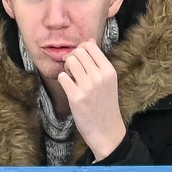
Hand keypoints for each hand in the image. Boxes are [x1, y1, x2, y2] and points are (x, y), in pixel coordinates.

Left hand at [55, 37, 127, 159]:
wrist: (106, 131)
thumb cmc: (105, 104)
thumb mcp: (108, 81)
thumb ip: (98, 61)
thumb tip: (89, 40)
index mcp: (109, 71)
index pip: (89, 46)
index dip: (80, 50)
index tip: (79, 59)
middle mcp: (100, 77)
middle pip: (77, 52)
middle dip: (71, 58)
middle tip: (73, 70)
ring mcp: (88, 87)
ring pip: (69, 62)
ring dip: (66, 68)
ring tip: (72, 78)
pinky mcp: (76, 97)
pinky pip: (62, 77)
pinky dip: (62, 80)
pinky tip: (69, 88)